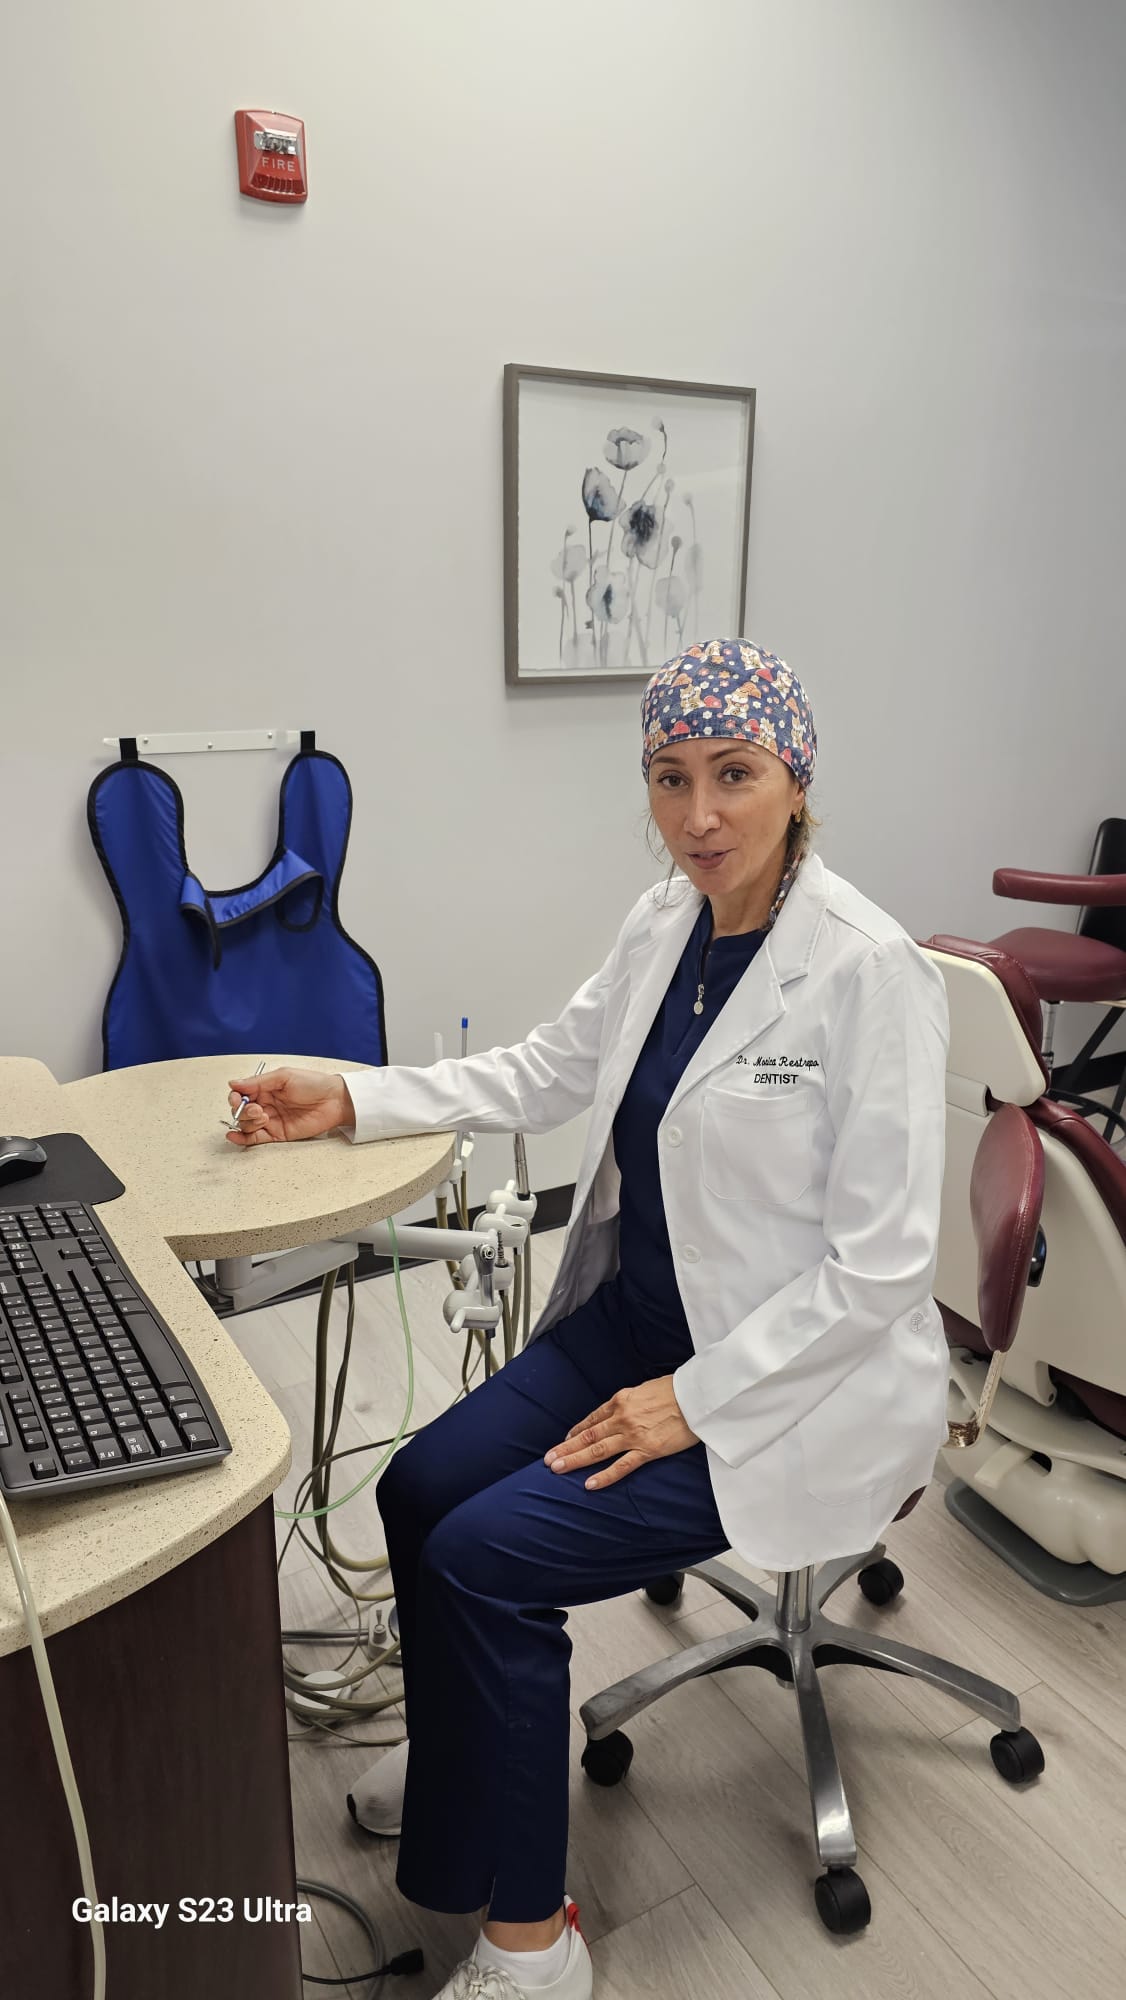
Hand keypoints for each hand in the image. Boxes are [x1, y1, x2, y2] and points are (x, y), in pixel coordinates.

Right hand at [225, 1068, 353, 1146]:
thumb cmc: (314, 1084)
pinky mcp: (277, 1134)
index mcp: (265, 1088)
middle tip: (257, 1110)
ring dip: (247, 1122)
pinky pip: (254, 1138)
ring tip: (263, 1117)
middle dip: (244, 1111)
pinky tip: (234, 1136)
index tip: (237, 1100)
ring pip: (246, 1125)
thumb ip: (258, 1082)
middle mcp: (265, 1104)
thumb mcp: (284, 1076)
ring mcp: (270, 1120)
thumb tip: (233, 1084)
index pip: (241, 1094)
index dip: (235, 1098)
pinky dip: (242, 1138)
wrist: (334, 1101)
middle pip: (241, 1111)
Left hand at [544, 1377, 698, 1489]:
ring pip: (597, 1450)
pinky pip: (622, 1466)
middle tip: (548, 1459)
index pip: (592, 1418)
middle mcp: (622, 1417)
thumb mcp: (645, 1388)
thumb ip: (630, 1401)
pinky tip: (589, 1484)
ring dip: (575, 1460)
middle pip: (588, 1435)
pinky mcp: (648, 1450)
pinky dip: (604, 1476)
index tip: (565, 1440)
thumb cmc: (676, 1389)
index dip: (576, 1431)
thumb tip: (621, 1408)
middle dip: (566, 1448)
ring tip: (557, 1468)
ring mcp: (633, 1435)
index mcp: (621, 1400)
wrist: (698, 1396)